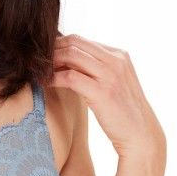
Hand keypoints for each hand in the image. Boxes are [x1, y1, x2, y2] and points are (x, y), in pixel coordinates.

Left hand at [46, 34, 165, 160]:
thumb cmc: (123, 110)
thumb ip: (97, 67)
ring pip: (71, 55)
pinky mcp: (102, 92)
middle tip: (36, 61)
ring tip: (38, 71)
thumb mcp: (113, 81)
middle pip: (74, 43)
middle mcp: (116, 61)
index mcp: (119, 55)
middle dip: (52, 50)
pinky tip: (44, 83)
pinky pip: (70, 77)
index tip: (45, 56)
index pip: (81, 40)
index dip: (59, 46)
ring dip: (50, 62)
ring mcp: (110, 75)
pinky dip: (53, 77)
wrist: (140, 134)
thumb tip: (67, 59)